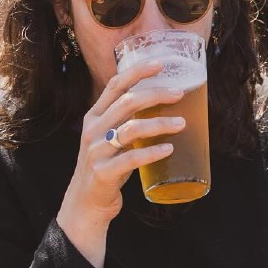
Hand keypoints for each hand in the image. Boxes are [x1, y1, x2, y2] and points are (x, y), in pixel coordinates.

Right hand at [56, 59, 186, 267]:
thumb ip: (125, 122)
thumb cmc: (104, 167)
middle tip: (179, 94)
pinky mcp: (103, 172)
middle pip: (126, 102)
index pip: (114, 85)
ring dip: (160, 124)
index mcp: (94, 117)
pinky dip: (152, 152)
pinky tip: (169, 150)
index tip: (160, 64)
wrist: (86, 203)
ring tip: (182, 124)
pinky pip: (131, 158)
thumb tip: (160, 104)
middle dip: (155, 94)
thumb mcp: (108, 139)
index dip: (137, 71)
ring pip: (131, 129)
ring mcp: (97, 151)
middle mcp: (93, 130)